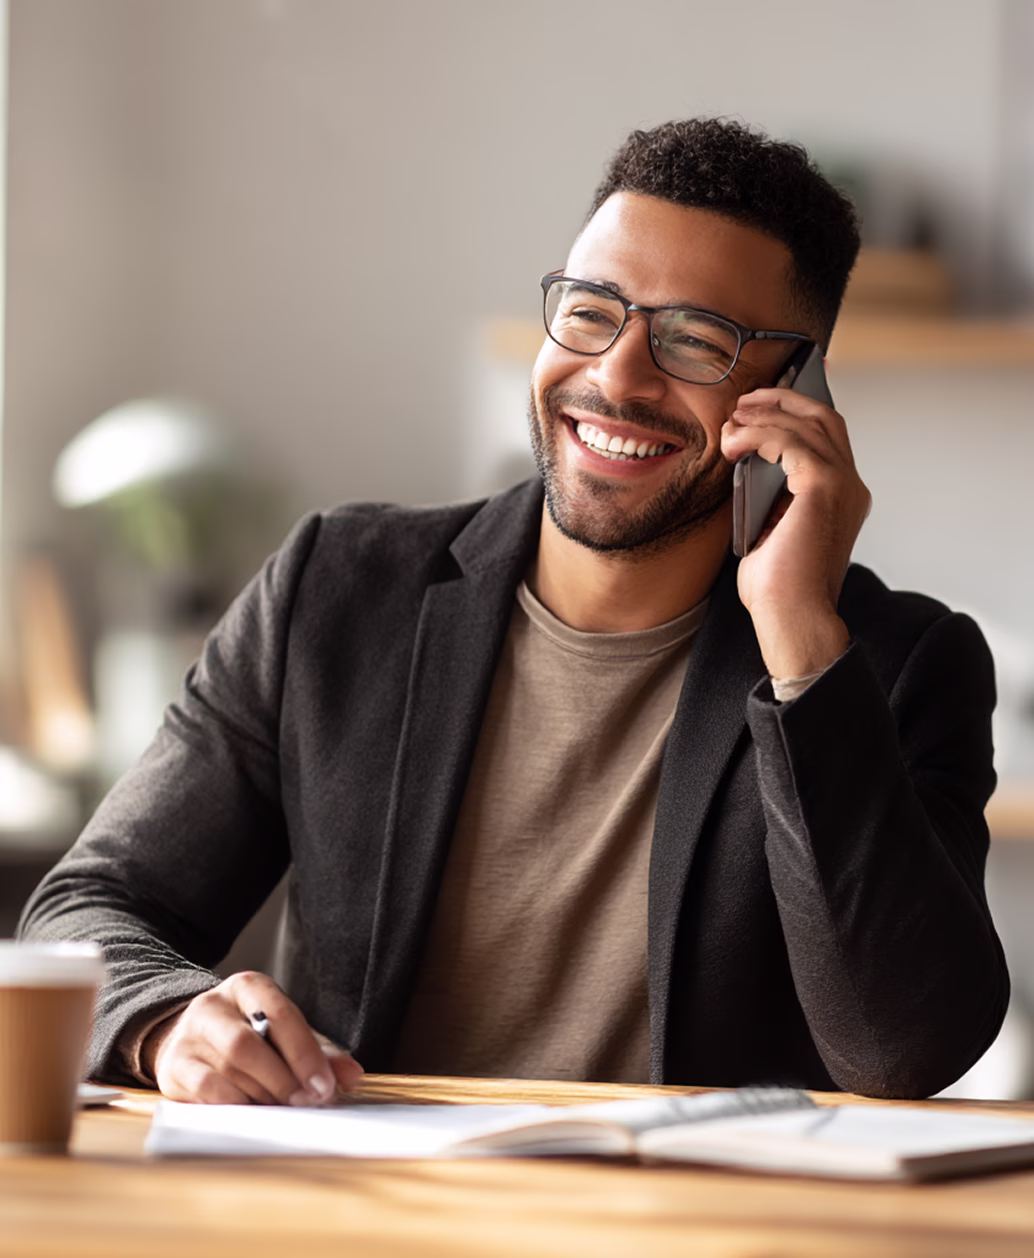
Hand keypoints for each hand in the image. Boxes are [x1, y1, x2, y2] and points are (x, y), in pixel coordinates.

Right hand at [142, 971, 363, 1104]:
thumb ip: (318, 1052)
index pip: (279, 1014)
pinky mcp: (174, 1067)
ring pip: (228, 1070)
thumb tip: (351, 1075)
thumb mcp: (284, 1034)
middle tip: (307, 1104)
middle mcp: (214, 1006)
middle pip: (248, 1046)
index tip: (325, 1086)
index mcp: (249, 987)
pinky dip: (235, 1106)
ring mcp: (189, 1036)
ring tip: (284, 1110)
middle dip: (283, 1079)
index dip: (304, 1053)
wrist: (187, 1038)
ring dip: (262, 1097)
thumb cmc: (248, 1035)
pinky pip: (206, 1091)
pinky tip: (253, 1114)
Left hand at [721, 385, 870, 680]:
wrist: (791, 618)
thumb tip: (746, 468)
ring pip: (807, 423)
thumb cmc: (779, 589)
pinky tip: (734, 444)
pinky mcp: (823, 487)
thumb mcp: (770, 530)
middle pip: (823, 417)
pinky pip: (789, 441)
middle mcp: (851, 486)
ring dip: (764, 415)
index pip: (826, 436)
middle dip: (781, 400)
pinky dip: (759, 434)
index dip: (795, 411)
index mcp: (843, 496)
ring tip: (731, 422)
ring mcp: (843, 484)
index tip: (756, 406)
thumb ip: (769, 497)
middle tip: (743, 403)